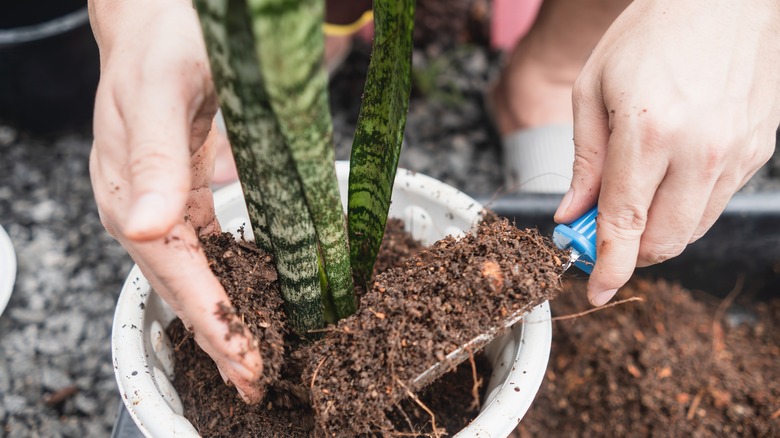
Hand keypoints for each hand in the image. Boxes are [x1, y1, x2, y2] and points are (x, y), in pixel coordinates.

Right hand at [88, 0, 263, 401]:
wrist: (161, 17)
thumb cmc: (162, 45)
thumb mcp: (159, 93)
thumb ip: (156, 158)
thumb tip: (145, 228)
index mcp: (128, 193)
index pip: (175, 273)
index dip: (212, 320)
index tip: (246, 360)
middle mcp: (141, 207)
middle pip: (182, 285)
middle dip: (220, 335)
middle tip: (256, 380)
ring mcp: (160, 203)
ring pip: (195, 273)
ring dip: (225, 317)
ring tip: (256, 357)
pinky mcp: (182, 192)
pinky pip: (204, 248)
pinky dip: (227, 281)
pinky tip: (250, 300)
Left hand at [555, 0, 779, 305]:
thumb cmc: (650, 33)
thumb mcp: (593, 91)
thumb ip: (584, 162)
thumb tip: (572, 215)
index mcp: (650, 132)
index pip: (625, 224)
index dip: (608, 267)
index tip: (596, 293)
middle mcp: (701, 151)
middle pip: (663, 241)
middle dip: (628, 252)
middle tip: (602, 235)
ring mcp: (736, 153)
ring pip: (693, 229)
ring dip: (657, 232)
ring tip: (634, 200)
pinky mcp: (758, 151)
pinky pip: (717, 203)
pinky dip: (686, 208)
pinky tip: (669, 178)